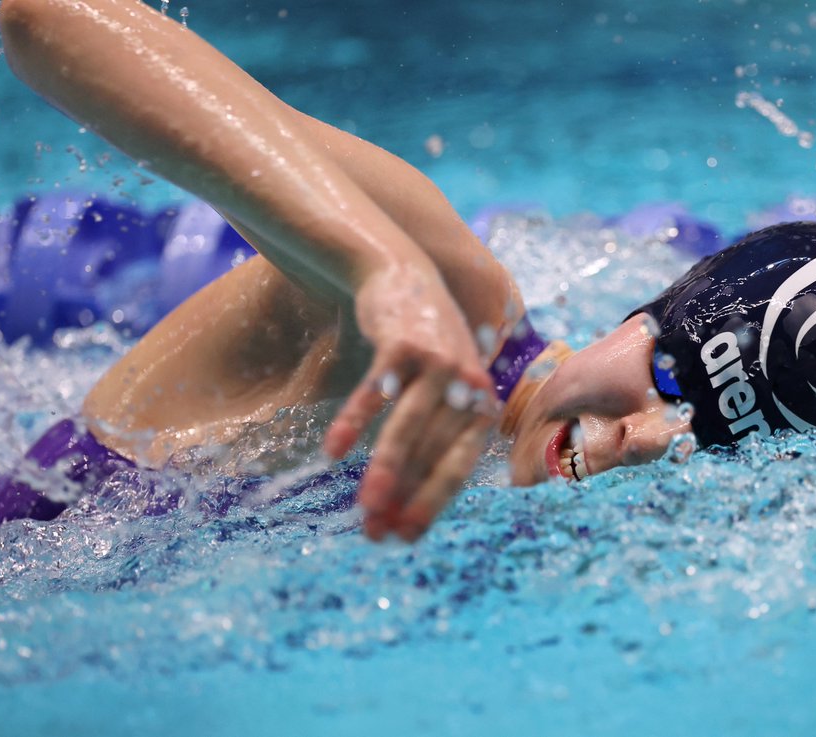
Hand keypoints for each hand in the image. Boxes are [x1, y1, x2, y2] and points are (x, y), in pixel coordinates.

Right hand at [322, 264, 497, 541]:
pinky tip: (334, 453)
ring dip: (386, 472)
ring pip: (408, 428)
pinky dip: (355, 423)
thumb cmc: (424, 349)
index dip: (430, 503)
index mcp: (482, 404)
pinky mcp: (406, 344)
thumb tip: (404, 501)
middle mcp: (469, 386)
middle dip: (403, 498)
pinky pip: (376, 392)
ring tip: (364, 510)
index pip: (457, 466)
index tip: (405, 538)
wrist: (406, 278)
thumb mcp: (444, 390)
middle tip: (374, 534)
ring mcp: (440, 362)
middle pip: (431, 454)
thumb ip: (435, 436)